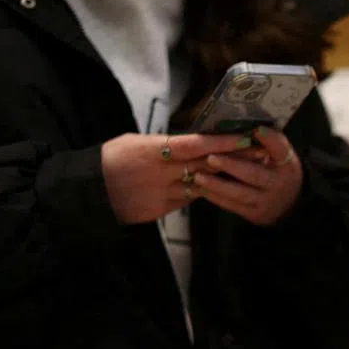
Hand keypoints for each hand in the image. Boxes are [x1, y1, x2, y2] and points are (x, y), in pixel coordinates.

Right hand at [101, 132, 250, 223]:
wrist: (88, 192)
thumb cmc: (110, 159)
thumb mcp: (134, 142)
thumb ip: (163, 143)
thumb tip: (187, 142)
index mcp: (154, 149)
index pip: (196, 145)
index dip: (222, 142)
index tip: (245, 137)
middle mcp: (161, 172)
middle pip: (205, 165)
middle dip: (234, 159)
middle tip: (259, 153)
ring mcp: (161, 193)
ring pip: (200, 185)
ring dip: (222, 178)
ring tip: (246, 171)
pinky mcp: (159, 211)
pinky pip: (185, 200)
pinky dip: (199, 193)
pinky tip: (216, 188)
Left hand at [190, 126, 303, 225]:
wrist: (289, 204)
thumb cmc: (279, 171)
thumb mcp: (282, 154)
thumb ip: (270, 140)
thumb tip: (251, 125)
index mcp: (286, 163)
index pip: (280, 149)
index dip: (269, 140)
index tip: (257, 129)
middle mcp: (278, 184)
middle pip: (253, 174)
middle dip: (231, 166)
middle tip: (210, 158)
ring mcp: (266, 201)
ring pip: (240, 193)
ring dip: (218, 185)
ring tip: (199, 176)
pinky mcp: (255, 214)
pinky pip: (233, 206)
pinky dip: (216, 198)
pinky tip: (202, 189)